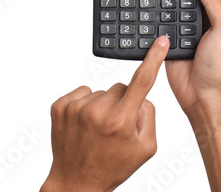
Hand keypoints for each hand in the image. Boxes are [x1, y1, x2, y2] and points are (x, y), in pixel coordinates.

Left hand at [41, 36, 169, 191]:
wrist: (76, 182)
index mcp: (120, 122)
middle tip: (115, 126)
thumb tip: (140, 96)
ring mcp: (75, 109)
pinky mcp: (60, 107)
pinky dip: (87, 104)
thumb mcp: (145, 148)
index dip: (154, 59)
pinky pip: (84, 92)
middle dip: (123, 101)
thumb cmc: (112, 167)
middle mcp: (97, 112)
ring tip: (97, 128)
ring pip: (102, 91)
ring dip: (103, 104)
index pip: (142, 81)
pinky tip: (85, 123)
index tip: (160, 42)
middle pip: (121, 87)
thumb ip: (149, 116)